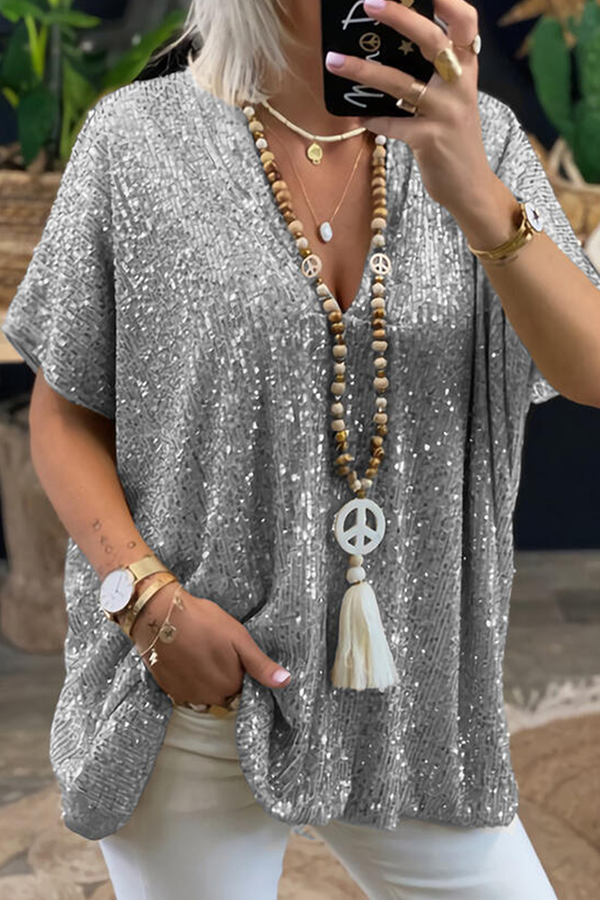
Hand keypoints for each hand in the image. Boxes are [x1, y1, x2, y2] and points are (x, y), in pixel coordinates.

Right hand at [129, 582, 291, 706]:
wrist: (160, 615)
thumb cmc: (203, 621)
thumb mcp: (239, 638)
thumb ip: (260, 665)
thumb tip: (285, 682)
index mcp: (230, 685)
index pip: (242, 687)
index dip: (239, 669)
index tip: (232, 654)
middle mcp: (209, 697)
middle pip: (224, 692)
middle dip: (223, 675)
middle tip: (215, 649)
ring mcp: (187, 696)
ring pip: (205, 692)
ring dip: (205, 679)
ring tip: (199, 651)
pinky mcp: (169, 689)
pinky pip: (186, 690)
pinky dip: (188, 678)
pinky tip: (185, 658)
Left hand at [324, 0, 496, 217]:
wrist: (470, 186)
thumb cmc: (454, 136)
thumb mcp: (453, 97)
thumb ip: (433, 72)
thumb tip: (391, 45)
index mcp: (467, 69)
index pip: (465, 24)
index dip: (450, 2)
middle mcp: (461, 86)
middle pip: (433, 42)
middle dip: (400, 19)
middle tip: (369, 3)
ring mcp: (446, 113)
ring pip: (401, 84)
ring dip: (363, 71)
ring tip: (333, 60)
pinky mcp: (430, 141)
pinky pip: (394, 126)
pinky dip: (373, 120)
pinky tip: (356, 117)